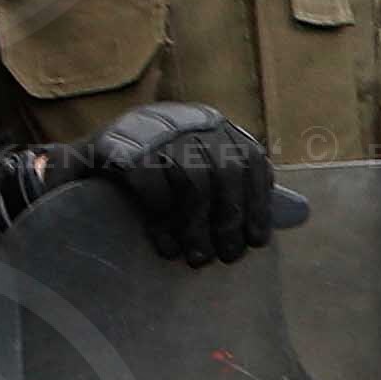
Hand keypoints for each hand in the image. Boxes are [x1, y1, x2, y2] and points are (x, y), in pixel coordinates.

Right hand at [36, 100, 300, 267]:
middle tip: (222, 258)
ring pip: (192, 177)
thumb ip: (243, 193)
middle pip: (224, 170)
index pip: (249, 159)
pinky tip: (162, 239)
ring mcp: (150, 129)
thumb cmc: (150, 182)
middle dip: (227, 219)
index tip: (255, 241)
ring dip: (196, 225)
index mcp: (211, 127)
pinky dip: (161, 213)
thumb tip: (301, 213)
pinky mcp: (117, 144)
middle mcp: (185, 121)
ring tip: (192, 257)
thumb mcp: (199, 182)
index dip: (256, 202)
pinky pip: (151, 177)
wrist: (79, 171)